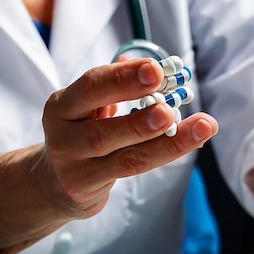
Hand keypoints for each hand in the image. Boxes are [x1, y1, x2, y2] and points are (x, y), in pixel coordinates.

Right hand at [42, 57, 217, 218]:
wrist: (56, 180)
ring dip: (163, 140)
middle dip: (139, 116)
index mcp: (62, 105)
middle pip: (101, 128)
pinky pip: (131, 170)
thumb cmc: (81, 133)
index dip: (123, 78)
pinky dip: (163, 153)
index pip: (91, 86)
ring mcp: (72, 166)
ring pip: (123, 154)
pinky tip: (189, 140)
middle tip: (170, 104)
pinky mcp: (85, 186)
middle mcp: (62, 136)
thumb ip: (114, 86)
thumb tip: (148, 66)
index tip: (156, 69)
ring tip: (197, 126)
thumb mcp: (89, 107)